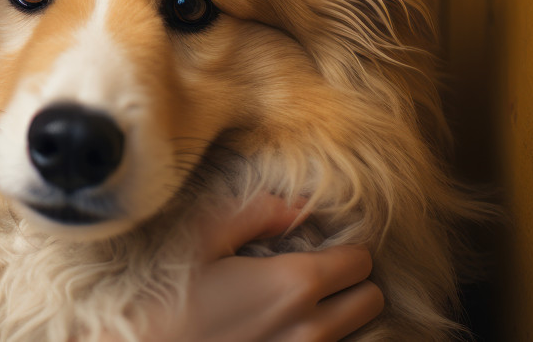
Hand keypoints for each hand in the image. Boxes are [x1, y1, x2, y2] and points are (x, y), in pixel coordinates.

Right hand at [145, 195, 383, 341]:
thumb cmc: (162, 296)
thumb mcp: (200, 239)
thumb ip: (255, 213)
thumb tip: (297, 203)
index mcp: (293, 284)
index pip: (360, 259)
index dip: (342, 247)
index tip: (316, 244)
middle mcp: (310, 329)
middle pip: (370, 299)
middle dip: (350, 282)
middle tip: (313, 273)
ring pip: (355, 332)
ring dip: (338, 315)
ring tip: (296, 304)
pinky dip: (318, 340)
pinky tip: (281, 329)